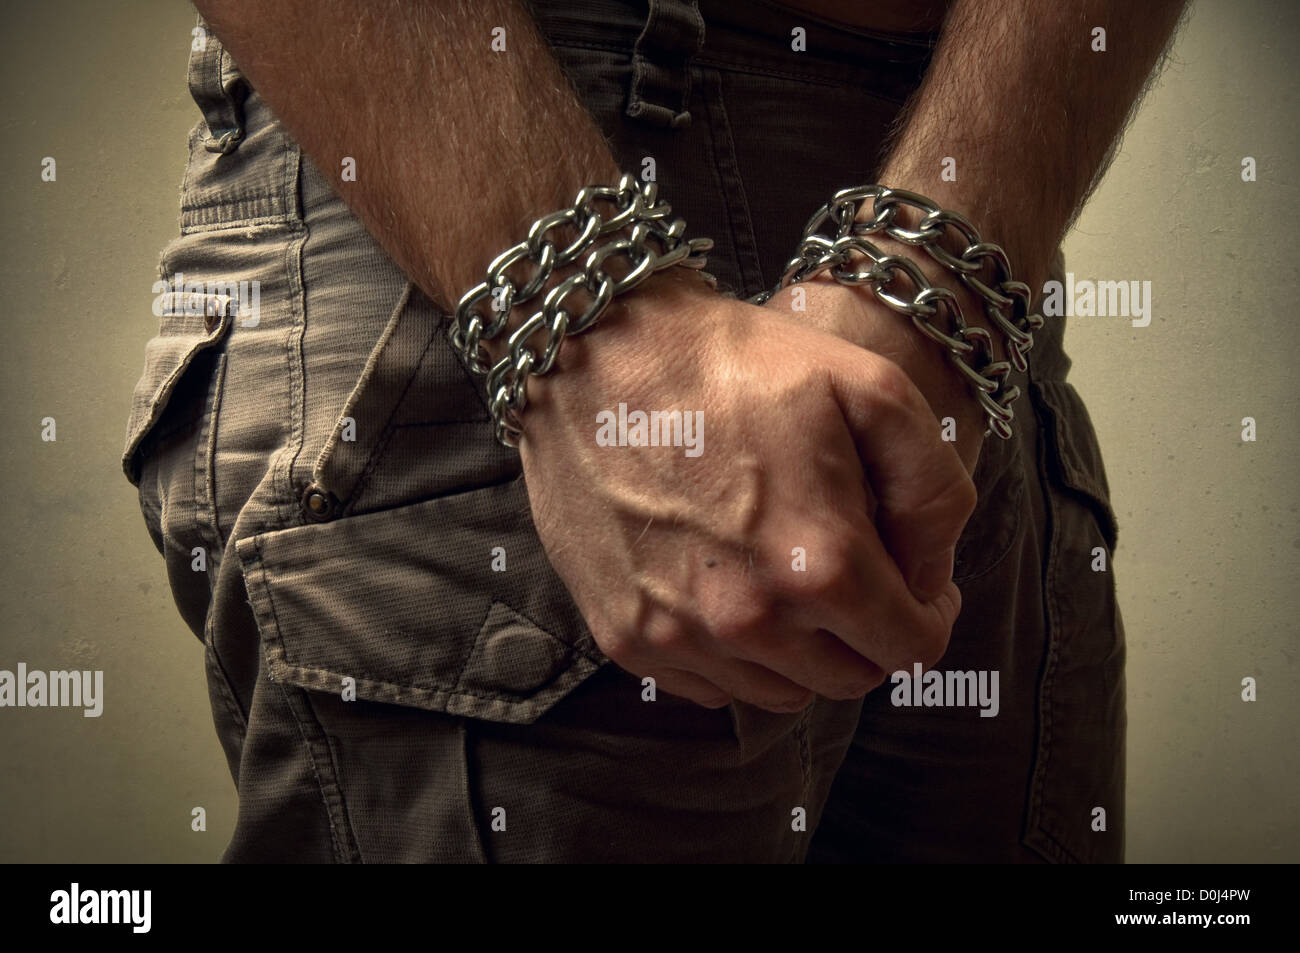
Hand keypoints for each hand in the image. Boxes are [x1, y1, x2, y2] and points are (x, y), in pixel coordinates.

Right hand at [516, 270, 975, 711]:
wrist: (594, 352)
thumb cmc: (732, 361)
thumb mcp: (869, 387)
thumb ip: (933, 491)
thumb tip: (929, 573)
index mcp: (821, 562)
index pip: (913, 648)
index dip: (930, 613)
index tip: (917, 578)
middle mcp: (749, 618)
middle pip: (849, 678)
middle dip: (869, 634)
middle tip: (856, 572)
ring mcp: (679, 634)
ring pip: (781, 691)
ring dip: (802, 650)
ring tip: (787, 574)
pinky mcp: (625, 635)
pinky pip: (710, 686)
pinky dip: (734, 655)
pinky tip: (727, 585)